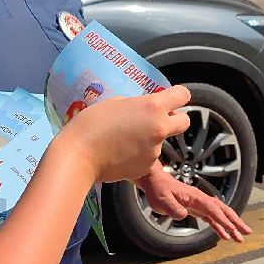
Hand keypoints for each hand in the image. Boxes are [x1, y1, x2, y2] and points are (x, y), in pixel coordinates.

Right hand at [58, 87, 193, 183]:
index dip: (178, 96)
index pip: (182, 96)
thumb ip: (136, 105)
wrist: (79, 156)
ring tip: (124, 140)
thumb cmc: (91, 124)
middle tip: (155, 120)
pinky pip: (148, 157)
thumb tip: (144, 110)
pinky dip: (139, 155)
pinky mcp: (147, 167)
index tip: (171, 98)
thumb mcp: (114, 102)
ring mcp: (155, 150)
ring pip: (161, 141)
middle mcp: (159, 128)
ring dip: (150, 139)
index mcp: (152, 107)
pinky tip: (121, 153)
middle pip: (184, 121)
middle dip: (174, 119)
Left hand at [137, 168, 249, 242]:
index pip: (212, 210)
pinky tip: (224, 235)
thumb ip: (172, 208)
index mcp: (195, 197)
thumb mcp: (162, 200)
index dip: (222, 220)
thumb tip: (183, 215)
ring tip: (239, 238)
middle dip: (235, 222)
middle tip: (246, 232)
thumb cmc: (158, 190)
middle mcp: (201, 199)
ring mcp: (200, 204)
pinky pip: (212, 218)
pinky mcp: (197, 208)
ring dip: (231, 226)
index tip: (231, 230)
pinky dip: (220, 226)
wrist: (155, 182)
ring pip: (220, 215)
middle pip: (223, 210)